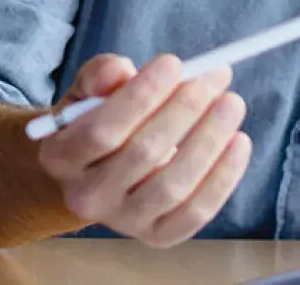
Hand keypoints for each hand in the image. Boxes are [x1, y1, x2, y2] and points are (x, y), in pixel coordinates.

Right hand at [33, 54, 252, 247]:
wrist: (95, 170)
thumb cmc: (95, 119)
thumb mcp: (88, 91)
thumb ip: (101, 75)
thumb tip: (121, 71)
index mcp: (60, 157)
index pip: (101, 130)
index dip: (141, 97)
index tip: (174, 63)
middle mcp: (86, 197)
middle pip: (142, 154)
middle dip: (185, 110)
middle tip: (215, 77)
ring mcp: (123, 221)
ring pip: (173, 186)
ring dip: (210, 140)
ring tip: (231, 103)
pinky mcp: (156, 235)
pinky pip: (196, 213)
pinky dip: (224, 177)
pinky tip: (239, 142)